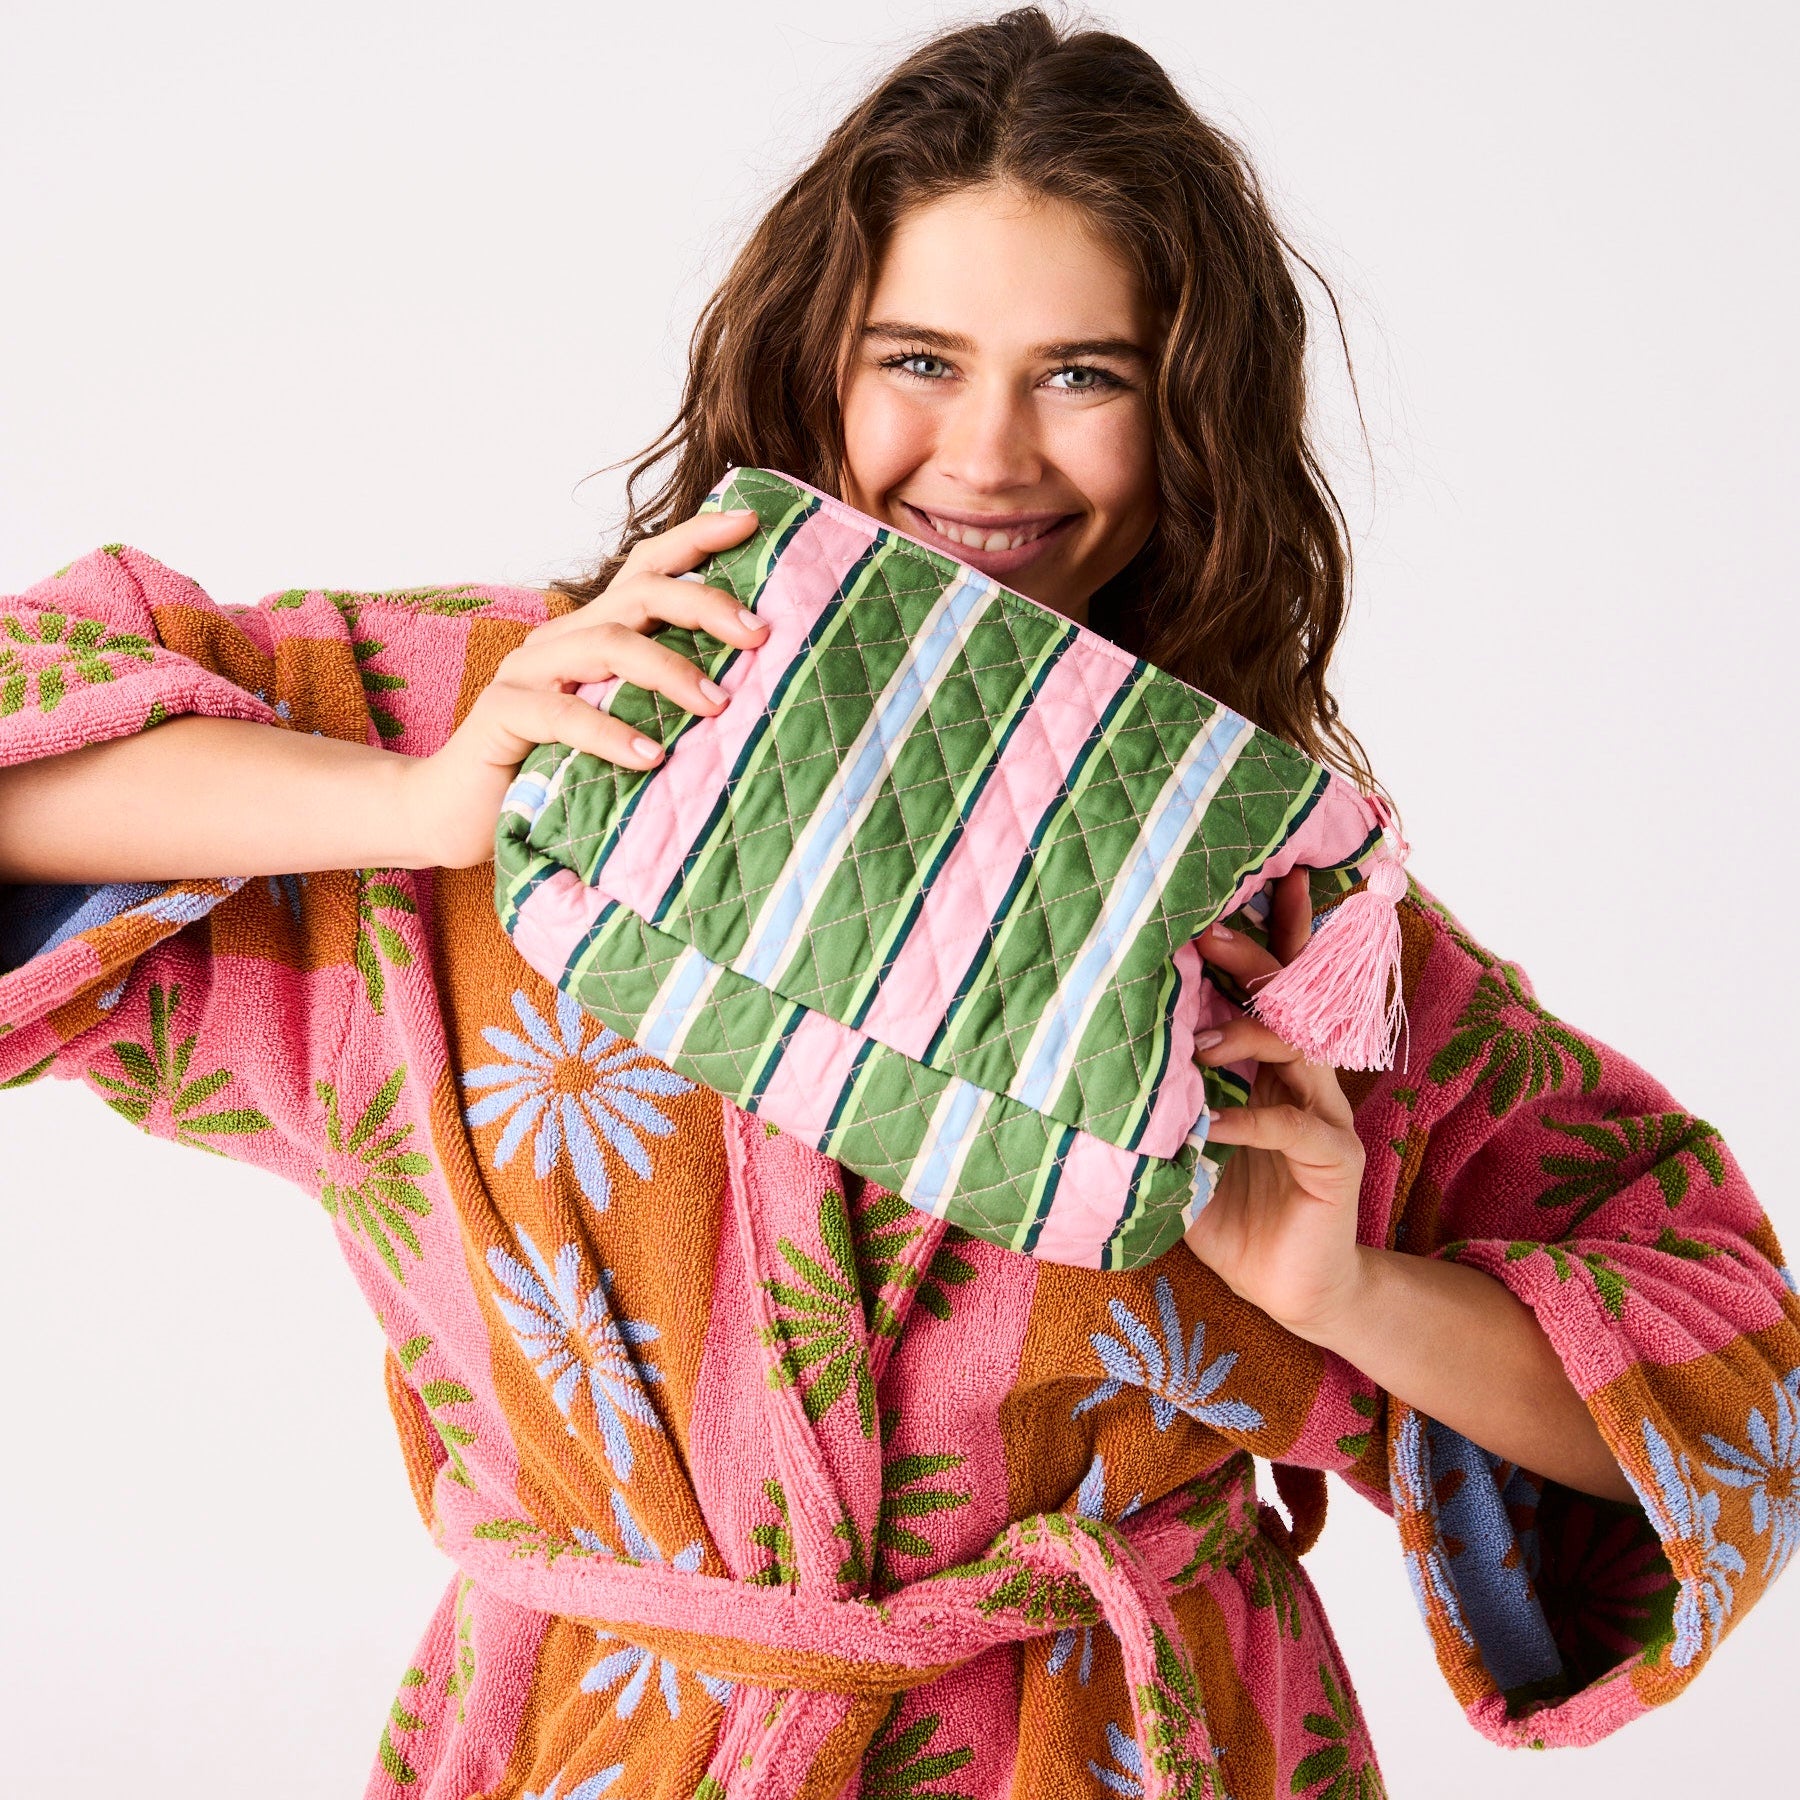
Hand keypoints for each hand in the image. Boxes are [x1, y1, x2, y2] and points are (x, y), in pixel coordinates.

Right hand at [403, 507, 766, 868]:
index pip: (647, 568)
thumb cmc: (552, 770)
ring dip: (670, 671)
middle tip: (757, 634)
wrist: (456, 810)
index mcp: (592, 633)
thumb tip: (743, 697)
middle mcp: (561, 639)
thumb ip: (660, 703)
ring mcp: (528, 672)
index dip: (696, 539)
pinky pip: (565, 715)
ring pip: (608, 644)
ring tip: (718, 705)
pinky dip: (612, 733)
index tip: (750, 524)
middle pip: (639, 594)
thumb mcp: (619, 727)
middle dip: (703, 604)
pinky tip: (650, 757)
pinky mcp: (503, 714)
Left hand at [1181, 870, 1368, 1342]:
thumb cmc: (1228, 1214)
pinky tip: (1210, 1126)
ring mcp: (1325, 1114)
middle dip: (1252, 960)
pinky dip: (1251, 1121)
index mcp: (1267, 1068)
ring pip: (1297, 1050)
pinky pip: (1295, 1126)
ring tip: (1198, 1042)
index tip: (1232, 887)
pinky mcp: (1335, 1159)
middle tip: (1209, 932)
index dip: (1263, 935)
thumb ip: (1148, 1113)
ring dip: (1246, 1035)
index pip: (1268, 988)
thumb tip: (1076, 1076)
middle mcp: (1302, 1079)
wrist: (1285, 1290)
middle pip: (1287, 999)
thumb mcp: (1174, 1154)